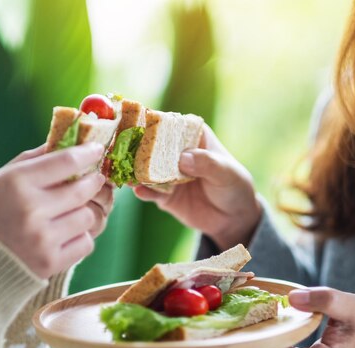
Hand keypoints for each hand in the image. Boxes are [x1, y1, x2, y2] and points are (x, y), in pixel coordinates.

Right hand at [10, 144, 113, 238]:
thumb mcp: (4, 177)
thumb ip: (38, 159)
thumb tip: (73, 143)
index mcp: (17, 182)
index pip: (66, 161)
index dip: (88, 153)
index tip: (97, 150)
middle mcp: (30, 210)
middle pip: (83, 190)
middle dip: (94, 181)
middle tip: (95, 178)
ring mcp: (41, 239)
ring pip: (88, 217)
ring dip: (85, 212)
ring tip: (73, 211)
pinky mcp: (50, 263)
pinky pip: (85, 244)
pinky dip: (80, 237)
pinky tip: (65, 234)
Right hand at [133, 125, 261, 250]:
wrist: (233, 218)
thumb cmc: (234, 186)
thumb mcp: (226, 173)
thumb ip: (207, 163)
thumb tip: (183, 158)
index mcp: (192, 136)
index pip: (170, 124)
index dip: (152, 121)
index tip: (135, 121)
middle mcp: (176, 152)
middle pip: (151, 146)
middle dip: (135, 146)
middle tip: (120, 147)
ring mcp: (167, 174)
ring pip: (146, 169)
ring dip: (134, 169)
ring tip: (126, 172)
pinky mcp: (163, 195)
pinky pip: (150, 192)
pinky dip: (143, 190)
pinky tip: (139, 190)